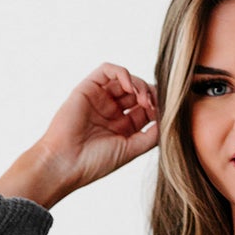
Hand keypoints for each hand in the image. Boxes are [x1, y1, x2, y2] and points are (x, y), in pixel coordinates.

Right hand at [0, 63, 158, 205]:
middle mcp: (112, 111)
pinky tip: (129, 87)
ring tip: (142, 98)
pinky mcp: (88, 88)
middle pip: (138, 92)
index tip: (166, 113)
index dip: (157, 106)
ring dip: (139, 84)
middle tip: (153, 104)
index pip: (145, 108)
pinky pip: (108, 70)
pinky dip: (122, 73)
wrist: (66, 163)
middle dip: (150, 94)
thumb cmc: (94, 162)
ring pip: (125, 80)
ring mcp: (100, 98)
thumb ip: (150, 136)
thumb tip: (168, 121)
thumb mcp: (130, 150)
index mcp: (122, 127)